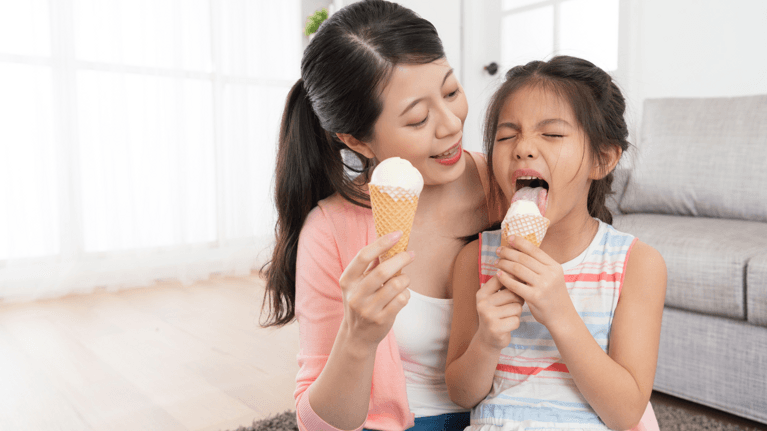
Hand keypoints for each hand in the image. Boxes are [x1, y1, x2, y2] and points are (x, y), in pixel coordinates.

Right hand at [339, 231, 414, 349]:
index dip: (382, 243)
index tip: (398, 233)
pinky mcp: (381, 320)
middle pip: (383, 270)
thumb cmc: (362, 301)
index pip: (364, 256)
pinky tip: (403, 295)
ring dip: (405, 279)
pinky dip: (407, 294)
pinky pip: (402, 299)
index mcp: (348, 280)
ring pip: (396, 285)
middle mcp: (355, 295)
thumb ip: (370, 264)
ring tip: (404, 279)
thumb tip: (389, 240)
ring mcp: (368, 309)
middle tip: (411, 254)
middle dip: (401, 259)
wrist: (357, 335)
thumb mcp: (358, 283)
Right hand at [475, 272, 523, 351]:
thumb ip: (504, 286)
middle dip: (517, 300)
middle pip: (512, 294)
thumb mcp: (495, 298)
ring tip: (508, 316)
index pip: (501, 279)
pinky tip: (507, 325)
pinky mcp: (495, 328)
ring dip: (517, 313)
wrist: (488, 339)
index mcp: (481, 293)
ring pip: (516, 307)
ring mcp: (487, 316)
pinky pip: (516, 320)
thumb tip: (520, 271)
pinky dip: (515, 323)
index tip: (518, 285)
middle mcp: (482, 303)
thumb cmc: (496, 314)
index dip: (514, 281)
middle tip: (512, 306)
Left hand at [495, 235, 573, 328]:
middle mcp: (550, 274)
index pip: (534, 250)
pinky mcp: (535, 297)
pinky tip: (498, 275)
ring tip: (496, 262)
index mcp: (554, 266)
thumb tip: (522, 249)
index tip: (509, 238)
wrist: (562, 317)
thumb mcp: (552, 277)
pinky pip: (515, 285)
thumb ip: (540, 265)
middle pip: (524, 258)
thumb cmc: (553, 296)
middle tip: (498, 250)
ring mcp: (543, 285)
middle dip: (508, 252)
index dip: (520, 242)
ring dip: (504, 264)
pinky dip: (505, 278)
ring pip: (518, 269)